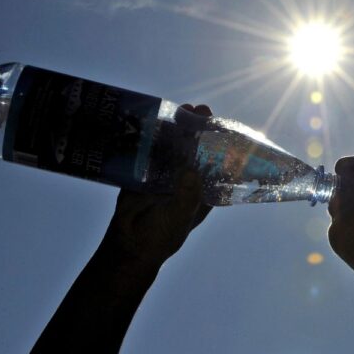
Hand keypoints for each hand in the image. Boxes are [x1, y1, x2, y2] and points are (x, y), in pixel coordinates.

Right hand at [104, 104, 213, 266]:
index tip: (225, 128)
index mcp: (204, 191)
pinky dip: (154, 135)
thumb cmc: (161, 237)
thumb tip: (192, 171)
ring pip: (176, 145)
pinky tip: (156, 119)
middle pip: (198, 149)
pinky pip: (152, 149)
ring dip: (179, 127)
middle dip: (201, 129)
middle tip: (201, 110)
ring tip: (183, 109)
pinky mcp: (146, 170)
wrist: (129, 244)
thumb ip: (186, 196)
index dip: (223, 146)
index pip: (218, 165)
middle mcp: (188, 179)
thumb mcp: (178, 218)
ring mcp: (167, 173)